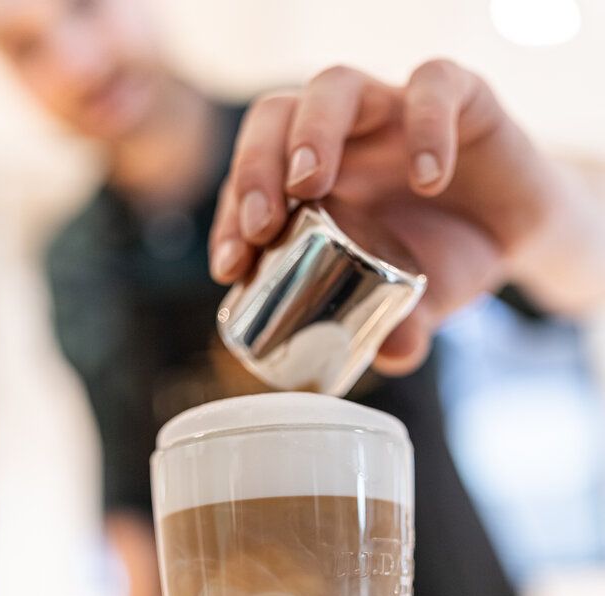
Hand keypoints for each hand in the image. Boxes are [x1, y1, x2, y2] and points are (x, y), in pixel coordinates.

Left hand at [209, 61, 555, 373]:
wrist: (519, 235)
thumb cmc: (446, 260)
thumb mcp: (418, 303)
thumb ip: (401, 327)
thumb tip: (391, 356)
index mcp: (317, 184)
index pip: (254, 180)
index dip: (230, 216)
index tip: (230, 266)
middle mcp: (346, 138)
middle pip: (275, 117)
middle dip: (254, 168)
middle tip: (260, 226)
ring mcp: (395, 110)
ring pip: (335, 86)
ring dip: (311, 131)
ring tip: (309, 185)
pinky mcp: (459, 97)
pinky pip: (436, 84)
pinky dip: (426, 125)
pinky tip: (428, 176)